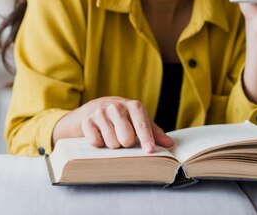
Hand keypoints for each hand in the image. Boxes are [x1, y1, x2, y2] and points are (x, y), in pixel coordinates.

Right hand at [52, 96, 174, 152]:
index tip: (150, 150)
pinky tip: (100, 135)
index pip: (142, 124)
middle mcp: (116, 106)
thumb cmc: (122, 118)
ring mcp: (100, 112)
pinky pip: (96, 142)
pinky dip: (99, 143)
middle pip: (126, 138)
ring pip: (112, 143)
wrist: (93, 108)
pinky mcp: (87, 120)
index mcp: (133, 106)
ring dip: (113, 145)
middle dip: (126, 143)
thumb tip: (169, 143)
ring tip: (111, 135)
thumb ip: (153, 132)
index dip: (146, 138)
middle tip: (124, 138)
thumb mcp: (138, 121)